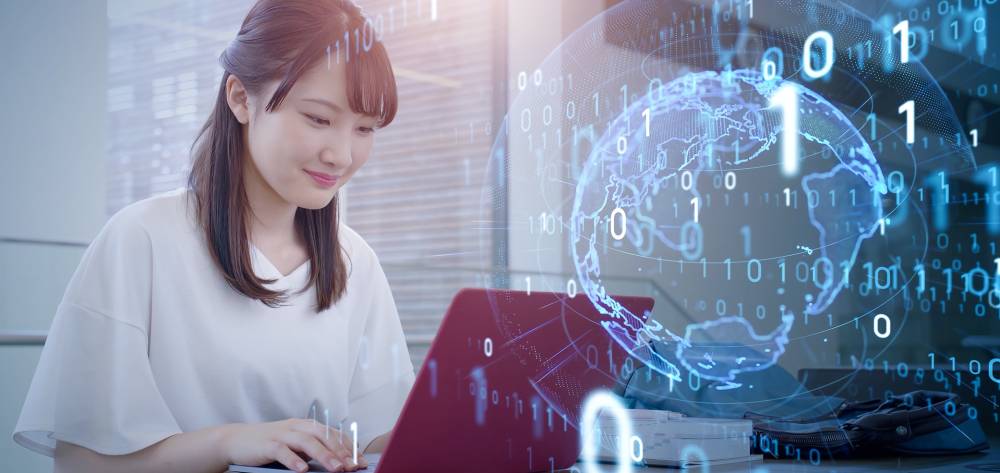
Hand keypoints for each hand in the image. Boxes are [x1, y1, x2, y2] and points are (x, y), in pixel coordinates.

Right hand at [219, 418, 367, 471]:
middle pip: (324, 436)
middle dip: (341, 451)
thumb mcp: (295, 445)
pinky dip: (294, 460)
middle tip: (353, 466)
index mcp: (306, 426)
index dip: (349, 447)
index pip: (333, 434)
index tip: (361, 461)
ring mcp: (282, 434)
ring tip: (337, 468)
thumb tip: (338, 462)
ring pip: (308, 442)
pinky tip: (303, 470)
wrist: (236, 441)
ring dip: (324, 455)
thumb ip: (313, 450)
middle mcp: (297, 427)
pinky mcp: (268, 444)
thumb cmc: (269, 444)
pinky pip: (283, 451)